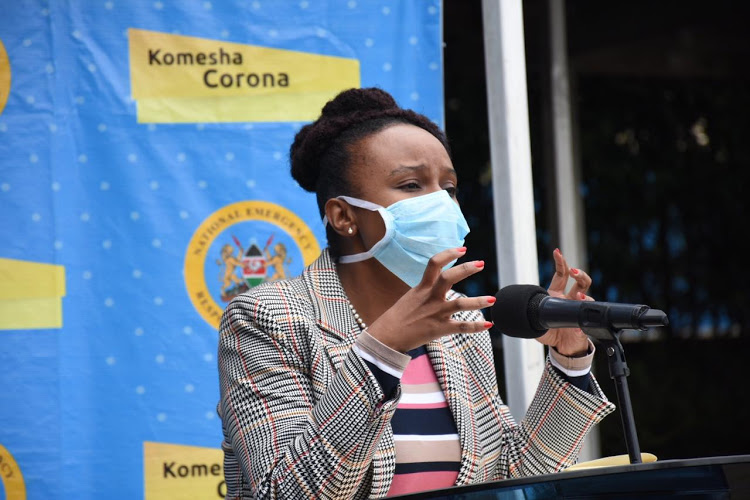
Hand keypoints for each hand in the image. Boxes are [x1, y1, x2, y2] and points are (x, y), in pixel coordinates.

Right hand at [366, 247, 493, 352]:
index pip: (434, 264)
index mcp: (422, 288)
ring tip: (493, 299)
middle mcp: (430, 298)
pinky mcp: (439, 329)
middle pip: (448, 278)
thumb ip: (427, 289)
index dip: (448, 254)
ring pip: (459, 304)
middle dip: (465, 269)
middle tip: (481, 264)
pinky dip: (476, 326)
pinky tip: (488, 324)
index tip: (462, 250)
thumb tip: (439, 281)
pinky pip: (461, 327)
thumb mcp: (412, 296)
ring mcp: (435, 313)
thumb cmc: (399, 316)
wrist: (387, 337)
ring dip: (478, 302)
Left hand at [535, 248, 592, 356]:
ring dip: (584, 294)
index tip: (557, 252)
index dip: (560, 263)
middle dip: (578, 273)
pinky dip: (581, 325)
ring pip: (587, 297)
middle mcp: (570, 299)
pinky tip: (577, 328)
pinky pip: (585, 322)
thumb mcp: (533, 322)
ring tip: (580, 296)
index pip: (561, 275)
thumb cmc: (549, 332)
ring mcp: (579, 311)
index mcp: (557, 295)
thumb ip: (525, 316)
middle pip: (580, 281)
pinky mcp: (584, 325)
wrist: (561, 348)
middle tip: (573, 271)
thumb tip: (510, 313)